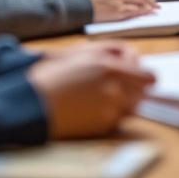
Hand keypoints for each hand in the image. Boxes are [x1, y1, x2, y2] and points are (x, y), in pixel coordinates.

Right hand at [27, 41, 154, 138]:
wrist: (31, 102)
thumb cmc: (53, 73)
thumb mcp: (82, 51)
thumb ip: (113, 50)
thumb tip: (133, 55)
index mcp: (110, 68)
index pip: (148, 77)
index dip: (144, 76)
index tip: (138, 76)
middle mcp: (115, 90)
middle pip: (142, 94)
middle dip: (134, 88)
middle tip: (116, 85)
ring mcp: (109, 111)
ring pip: (131, 108)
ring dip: (123, 102)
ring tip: (101, 97)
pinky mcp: (101, 127)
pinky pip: (117, 121)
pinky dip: (110, 115)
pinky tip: (91, 108)